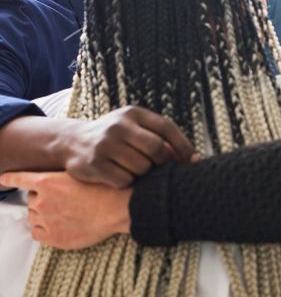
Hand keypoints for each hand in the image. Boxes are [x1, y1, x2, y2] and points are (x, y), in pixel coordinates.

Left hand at [0, 171, 130, 249]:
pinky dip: (42, 230)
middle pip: (31, 199)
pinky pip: (36, 233)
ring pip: (32, 216)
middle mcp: (42, 201)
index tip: (3, 178)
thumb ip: (61, 178)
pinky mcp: (53, 237)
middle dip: (42, 198)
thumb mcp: (82, 173)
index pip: (19, 179)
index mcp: (47, 182)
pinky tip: (56, 226)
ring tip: (62, 213)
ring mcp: (46, 220)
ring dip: (42, 214)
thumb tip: (52, 183)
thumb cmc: (106, 188)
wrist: (118, 208)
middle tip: (61, 200)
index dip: (10, 178)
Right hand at [58, 106, 194, 187]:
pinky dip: (127, 182)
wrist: (71, 141)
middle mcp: (118, 126)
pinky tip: (119, 176)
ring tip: (134, 169)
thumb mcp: (134, 126)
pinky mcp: (94, 164)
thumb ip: (159, 136)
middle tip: (159, 168)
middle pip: (156, 149)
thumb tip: (193, 159)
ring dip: (143, 174)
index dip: (183, 146)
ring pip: (141, 168)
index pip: (166, 127)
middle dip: (163, 163)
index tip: (192, 161)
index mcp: (133, 113)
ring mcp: (104, 145)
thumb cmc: (115, 137)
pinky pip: (124, 181)